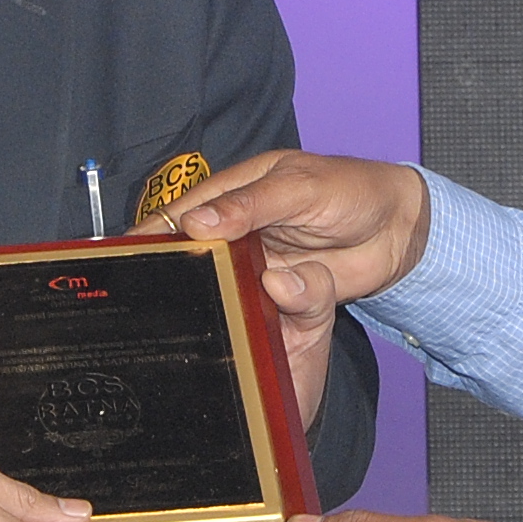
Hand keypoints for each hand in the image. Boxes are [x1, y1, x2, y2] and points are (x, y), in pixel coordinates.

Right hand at [156, 153, 430, 413]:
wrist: (398, 230)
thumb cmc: (350, 191)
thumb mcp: (298, 189)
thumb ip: (250, 205)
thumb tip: (195, 222)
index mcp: (238, 191)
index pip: (186, 210)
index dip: (156, 230)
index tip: (125, 252)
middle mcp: (240, 228)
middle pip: (193, 250)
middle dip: (168, 268)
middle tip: (136, 293)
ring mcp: (256, 262)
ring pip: (215, 282)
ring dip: (197, 297)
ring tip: (162, 318)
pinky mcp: (275, 293)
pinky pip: (245, 307)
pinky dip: (228, 318)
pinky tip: (208, 332)